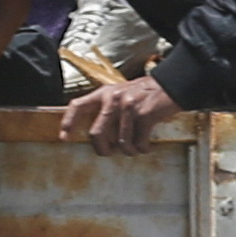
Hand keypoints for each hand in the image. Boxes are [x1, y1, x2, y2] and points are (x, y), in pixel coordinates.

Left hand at [61, 74, 177, 151]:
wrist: (171, 85)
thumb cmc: (145, 93)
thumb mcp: (121, 94)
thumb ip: (107, 109)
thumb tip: (99, 137)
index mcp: (104, 93)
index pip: (78, 105)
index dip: (69, 122)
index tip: (64, 137)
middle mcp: (113, 99)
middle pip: (96, 133)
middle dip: (102, 149)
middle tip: (109, 152)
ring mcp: (128, 107)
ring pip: (121, 143)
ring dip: (130, 150)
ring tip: (136, 147)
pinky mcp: (144, 115)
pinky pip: (139, 143)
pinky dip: (143, 149)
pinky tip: (147, 145)